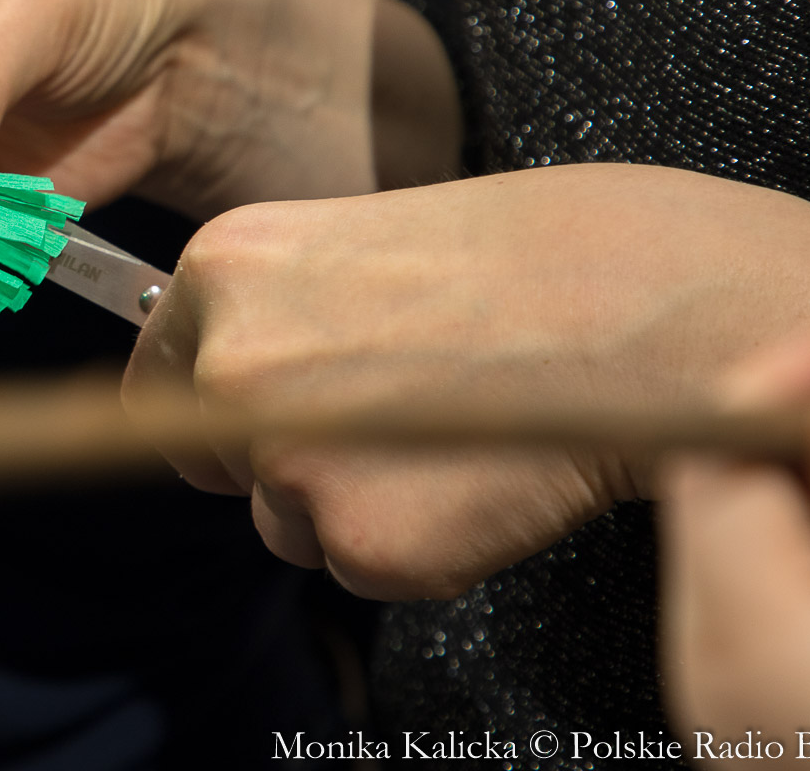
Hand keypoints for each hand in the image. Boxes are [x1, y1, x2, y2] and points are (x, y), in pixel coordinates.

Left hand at [122, 163, 809, 599]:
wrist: (654, 306)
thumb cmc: (530, 257)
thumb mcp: (358, 240)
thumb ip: (277, 310)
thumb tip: (222, 380)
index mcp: (222, 266)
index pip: (154, 377)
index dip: (207, 405)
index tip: (250, 414)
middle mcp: (229, 362)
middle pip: (207, 457)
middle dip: (278, 457)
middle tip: (389, 416)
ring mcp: (289, 457)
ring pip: (285, 522)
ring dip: (353, 500)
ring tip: (453, 425)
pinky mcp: (361, 543)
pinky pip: (359, 568)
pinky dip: (418, 545)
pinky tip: (480, 475)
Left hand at [664, 325, 809, 759]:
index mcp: (737, 591)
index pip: (720, 434)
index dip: (790, 373)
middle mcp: (703, 613)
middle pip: (726, 463)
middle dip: (803, 407)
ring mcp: (713, 643)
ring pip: (744, 508)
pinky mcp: (738, 668)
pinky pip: (758, 558)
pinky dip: (808, 519)